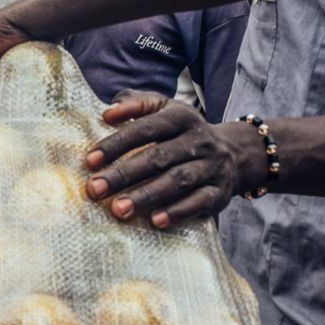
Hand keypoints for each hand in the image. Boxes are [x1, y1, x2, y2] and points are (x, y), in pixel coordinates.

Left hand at [85, 93, 268, 227]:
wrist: (234, 152)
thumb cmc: (183, 132)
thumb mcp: (164, 109)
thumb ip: (135, 104)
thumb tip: (107, 113)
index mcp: (181, 117)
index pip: (146, 128)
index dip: (117, 143)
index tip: (90, 160)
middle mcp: (199, 140)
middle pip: (158, 157)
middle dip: (124, 174)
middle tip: (95, 189)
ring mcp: (212, 167)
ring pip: (178, 181)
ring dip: (147, 196)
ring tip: (118, 209)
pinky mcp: (220, 192)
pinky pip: (200, 202)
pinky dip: (178, 212)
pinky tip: (155, 221)